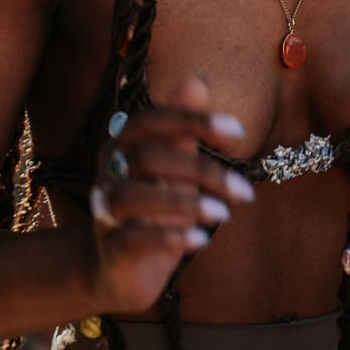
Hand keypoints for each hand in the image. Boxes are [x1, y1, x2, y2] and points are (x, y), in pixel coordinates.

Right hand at [87, 72, 254, 317]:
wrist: (123, 270)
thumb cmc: (156, 209)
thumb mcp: (175, 167)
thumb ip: (184, 129)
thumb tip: (195, 80)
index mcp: (123, 144)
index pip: (152, 120)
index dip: (192, 120)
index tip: (238, 130)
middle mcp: (108, 173)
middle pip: (147, 158)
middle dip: (201, 171)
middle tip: (245, 191)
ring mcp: (105, 212)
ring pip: (133, 197)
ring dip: (185, 204)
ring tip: (224, 214)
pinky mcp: (111, 250)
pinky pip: (133, 239)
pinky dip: (170, 238)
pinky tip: (202, 240)